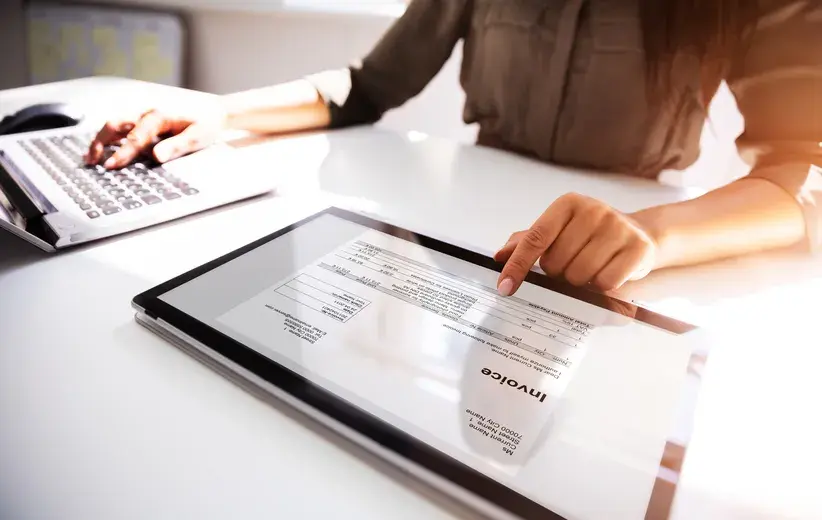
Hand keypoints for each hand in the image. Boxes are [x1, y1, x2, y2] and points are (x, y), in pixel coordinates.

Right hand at [85, 105, 225, 168]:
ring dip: (100, 140)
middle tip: (92, 162)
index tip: (111, 166)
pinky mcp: (143, 120)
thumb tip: (156, 157)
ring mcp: (143, 115)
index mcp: (159, 116)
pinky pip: (122, 127)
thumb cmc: (205, 124)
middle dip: (100, 142)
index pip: (136, 137)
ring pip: (114, 124)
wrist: (212, 110)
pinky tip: (102, 151)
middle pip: (116, 124)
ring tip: (90, 159)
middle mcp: (146, 112)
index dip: (122, 153)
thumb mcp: (196, 137)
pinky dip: (109, 138)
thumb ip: (176, 146)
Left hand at [494, 193, 656, 295]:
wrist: (638, 232)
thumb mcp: (558, 231)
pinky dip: (601, 285)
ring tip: (590, 267)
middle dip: (558, 272)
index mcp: (568, 204)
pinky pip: (605, 283)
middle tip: (571, 263)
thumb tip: (499, 255)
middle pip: (556, 262)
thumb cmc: (589, 234)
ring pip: (579, 275)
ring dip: (579, 280)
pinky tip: (607, 271)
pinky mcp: (638, 248)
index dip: (518, 264)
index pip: (535, 238)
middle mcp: (594, 210)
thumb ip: (527, 242)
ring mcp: (618, 227)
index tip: (505, 286)